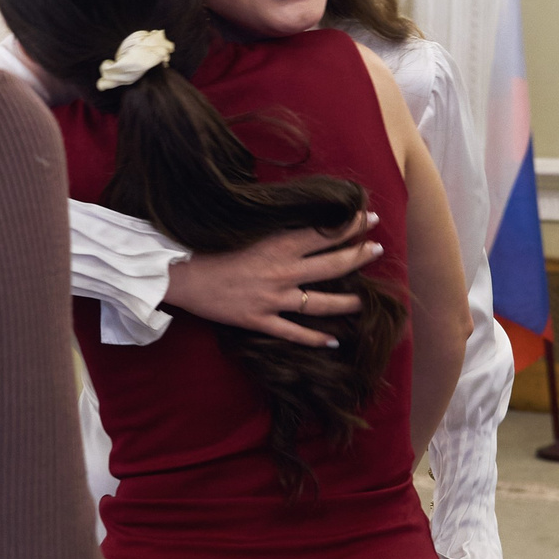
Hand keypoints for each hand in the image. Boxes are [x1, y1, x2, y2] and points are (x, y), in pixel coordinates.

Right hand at [163, 211, 381, 348]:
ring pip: (320, 303)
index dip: (351, 225)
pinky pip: (294, 333)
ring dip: (347, 302)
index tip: (370, 217)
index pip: (325, 233)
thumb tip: (300, 219)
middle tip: (377, 249)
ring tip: (364, 300)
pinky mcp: (260, 320)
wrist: (181, 274)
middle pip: (332, 265)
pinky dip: (316, 339)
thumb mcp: (247, 229)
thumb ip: (275, 228)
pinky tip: (334, 341)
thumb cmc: (209, 245)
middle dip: (358, 256)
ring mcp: (273, 299)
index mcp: (279, 244)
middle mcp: (283, 271)